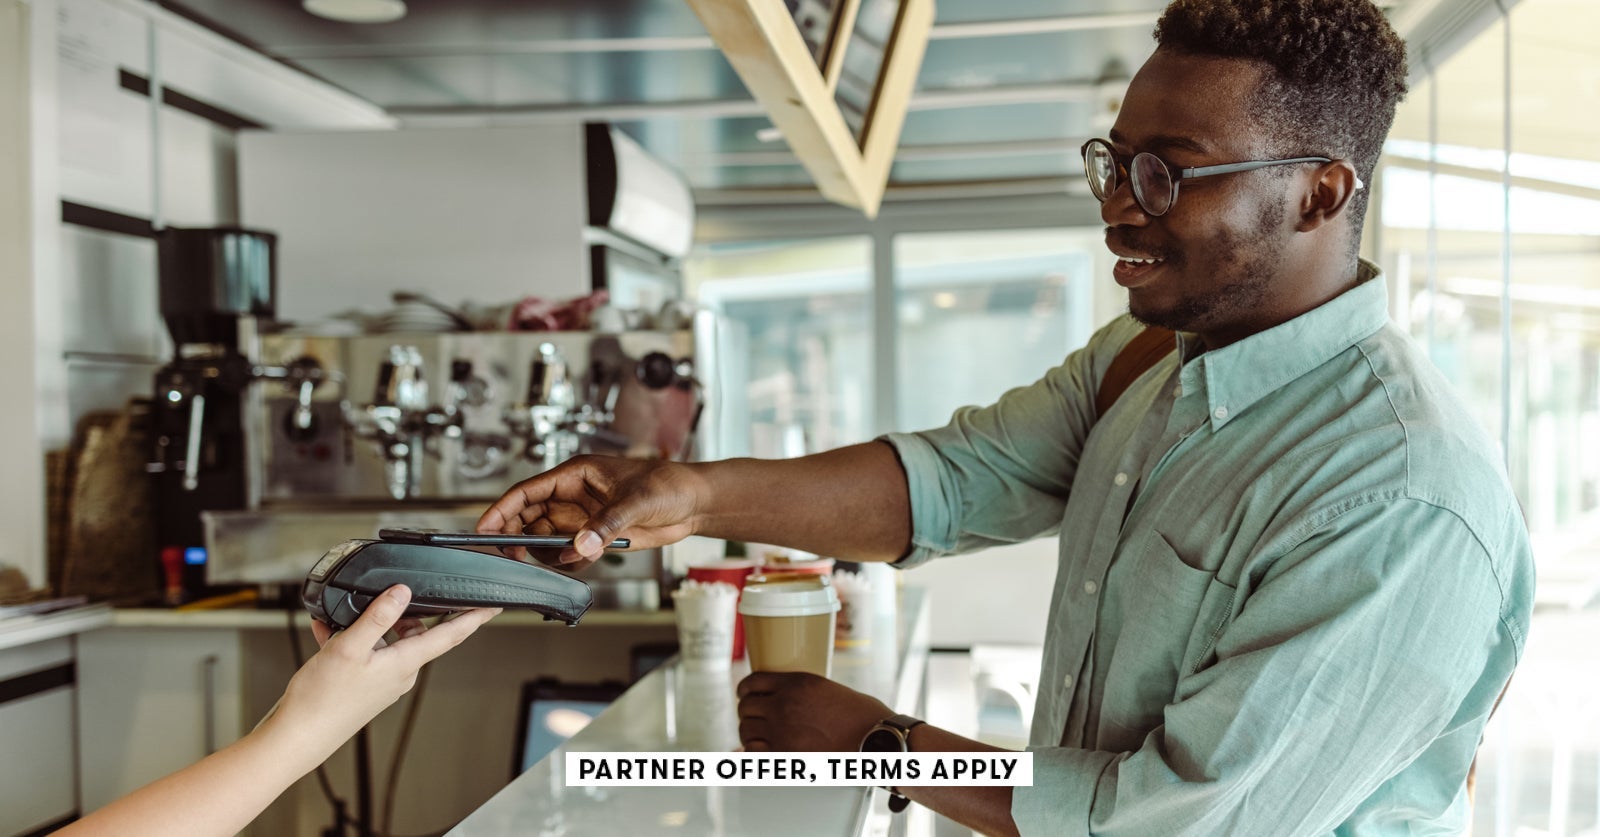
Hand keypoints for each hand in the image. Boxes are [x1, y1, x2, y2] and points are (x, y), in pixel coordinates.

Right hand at [269, 585, 498, 760]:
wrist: (296, 738)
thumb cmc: (321, 702)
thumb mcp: (349, 649)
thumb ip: (377, 618)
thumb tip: (402, 592)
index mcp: (405, 664)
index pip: (451, 635)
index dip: (474, 617)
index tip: (493, 604)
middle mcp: (399, 673)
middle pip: (413, 631)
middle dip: (399, 612)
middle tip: (379, 597)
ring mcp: (382, 680)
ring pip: (384, 640)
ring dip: (365, 625)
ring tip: (339, 618)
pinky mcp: (363, 685)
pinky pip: (364, 652)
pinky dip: (349, 639)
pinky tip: (328, 631)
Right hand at [478, 454, 702, 567]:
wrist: (692, 504)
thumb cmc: (668, 484)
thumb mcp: (636, 500)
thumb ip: (606, 524)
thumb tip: (581, 545)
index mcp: (575, 475)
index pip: (527, 491)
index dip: (502, 509)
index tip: (484, 529)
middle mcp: (573, 497)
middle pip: (528, 518)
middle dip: (518, 536)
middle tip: (513, 555)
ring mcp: (582, 518)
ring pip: (545, 539)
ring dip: (548, 553)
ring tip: (567, 556)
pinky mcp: (595, 537)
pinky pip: (569, 553)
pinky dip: (571, 562)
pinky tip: (587, 559)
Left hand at [736, 672, 892, 751]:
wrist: (873, 737)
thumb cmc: (859, 715)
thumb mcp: (825, 688)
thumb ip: (799, 692)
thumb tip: (782, 701)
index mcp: (796, 682)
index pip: (752, 681)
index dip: (744, 690)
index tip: (745, 694)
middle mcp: (784, 703)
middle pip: (746, 706)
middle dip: (747, 712)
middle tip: (753, 717)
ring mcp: (782, 729)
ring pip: (746, 729)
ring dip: (748, 732)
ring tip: (756, 734)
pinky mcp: (785, 753)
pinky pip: (753, 751)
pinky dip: (753, 751)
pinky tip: (760, 749)